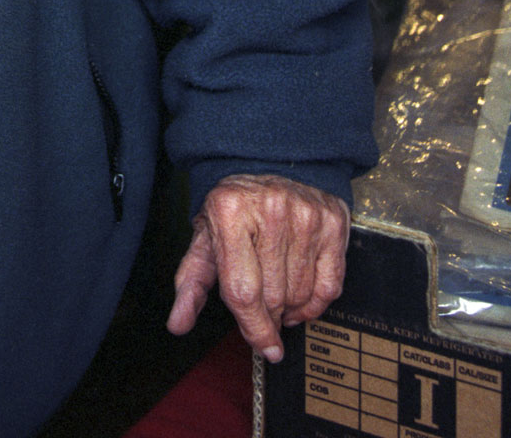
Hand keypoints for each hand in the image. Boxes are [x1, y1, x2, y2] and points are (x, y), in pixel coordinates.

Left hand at [166, 173, 349, 362]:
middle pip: (275, 296)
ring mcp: (305, 214)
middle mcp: (270, 210)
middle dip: (270, 316)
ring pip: (303, 294)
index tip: (264, 347)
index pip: (243, 290)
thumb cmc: (232, 207)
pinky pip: (330, 285)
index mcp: (229, 211)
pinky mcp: (332, 221)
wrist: (266, 163)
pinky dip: (317, 303)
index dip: (254, 328)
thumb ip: (191, 283)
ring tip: (280, 299)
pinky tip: (302, 296)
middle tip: (265, 312)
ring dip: (292, 310)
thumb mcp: (205, 238)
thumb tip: (177, 323)